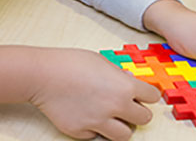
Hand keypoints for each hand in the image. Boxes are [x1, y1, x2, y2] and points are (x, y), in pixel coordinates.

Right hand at [28, 48, 159, 139]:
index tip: (141, 95)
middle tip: (127, 107)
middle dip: (137, 112)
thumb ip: (118, 74)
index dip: (146, 95)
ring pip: (125, 135)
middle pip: (144, 119)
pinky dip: (94, 129)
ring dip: (120, 126)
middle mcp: (115, 107)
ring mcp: (99, 122)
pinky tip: (86, 115)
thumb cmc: (70, 63)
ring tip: (109, 116)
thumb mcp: (101, 61)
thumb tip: (130, 82)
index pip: (152, 97)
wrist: (43, 75)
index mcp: (123, 86)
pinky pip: (97, 136)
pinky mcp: (82, 132)